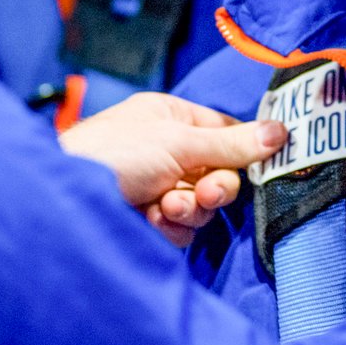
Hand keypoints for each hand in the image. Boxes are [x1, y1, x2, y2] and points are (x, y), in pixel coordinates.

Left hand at [59, 93, 287, 245]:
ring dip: (189, 208)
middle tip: (204, 193)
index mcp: (169, 117)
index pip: (223, 132)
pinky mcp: (145, 219)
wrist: (63, 199)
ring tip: (165, 206)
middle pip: (218, 173)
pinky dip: (171, 226)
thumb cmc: (114, 153)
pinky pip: (180, 227)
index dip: (242, 151)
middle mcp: (163, 149)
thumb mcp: (178, 142)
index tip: (263, 163)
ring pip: (200, 205)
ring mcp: (154, 185)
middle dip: (213, 188)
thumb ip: (231, 143)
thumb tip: (282, 131)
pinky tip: (153, 220)